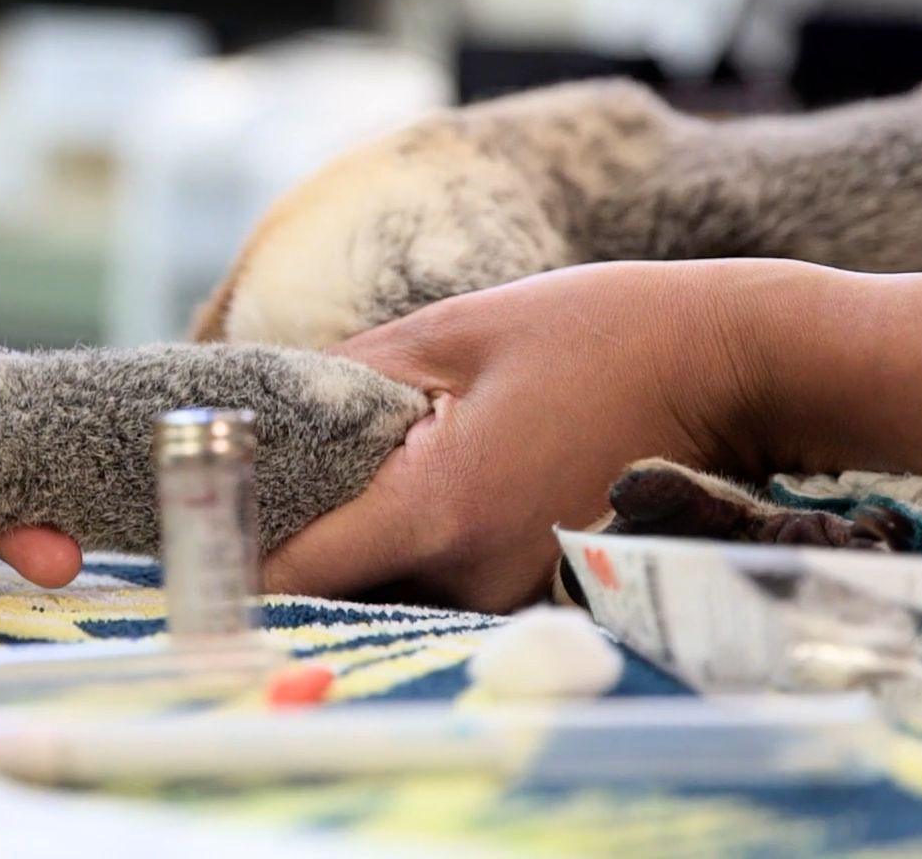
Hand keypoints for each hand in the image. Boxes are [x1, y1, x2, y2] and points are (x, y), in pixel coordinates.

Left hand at [262, 261, 779, 612]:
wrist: (729, 367)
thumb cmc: (598, 332)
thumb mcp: (452, 329)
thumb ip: (344, 377)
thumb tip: (263, 404)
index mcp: (437, 509)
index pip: (293, 569)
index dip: (230, 549)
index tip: (192, 521)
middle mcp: (471, 576)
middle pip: (339, 584)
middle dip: (297, 534)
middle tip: (267, 473)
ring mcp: (512, 594)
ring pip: (394, 581)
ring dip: (366, 535)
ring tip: (371, 457)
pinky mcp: (541, 589)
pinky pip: (448, 577)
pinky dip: (422, 540)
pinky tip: (435, 475)